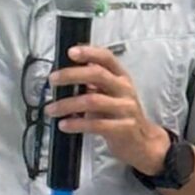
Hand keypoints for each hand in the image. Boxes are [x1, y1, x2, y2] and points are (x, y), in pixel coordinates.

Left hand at [48, 43, 169, 174]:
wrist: (143, 143)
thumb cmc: (121, 115)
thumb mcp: (112, 94)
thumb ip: (94, 83)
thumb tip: (66, 74)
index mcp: (122, 78)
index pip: (107, 58)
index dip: (89, 53)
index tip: (71, 52)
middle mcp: (125, 90)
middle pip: (98, 75)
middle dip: (71, 75)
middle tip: (53, 80)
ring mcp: (125, 109)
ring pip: (92, 101)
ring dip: (67, 104)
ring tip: (51, 109)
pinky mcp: (123, 129)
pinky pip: (96, 125)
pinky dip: (76, 124)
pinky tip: (64, 125)